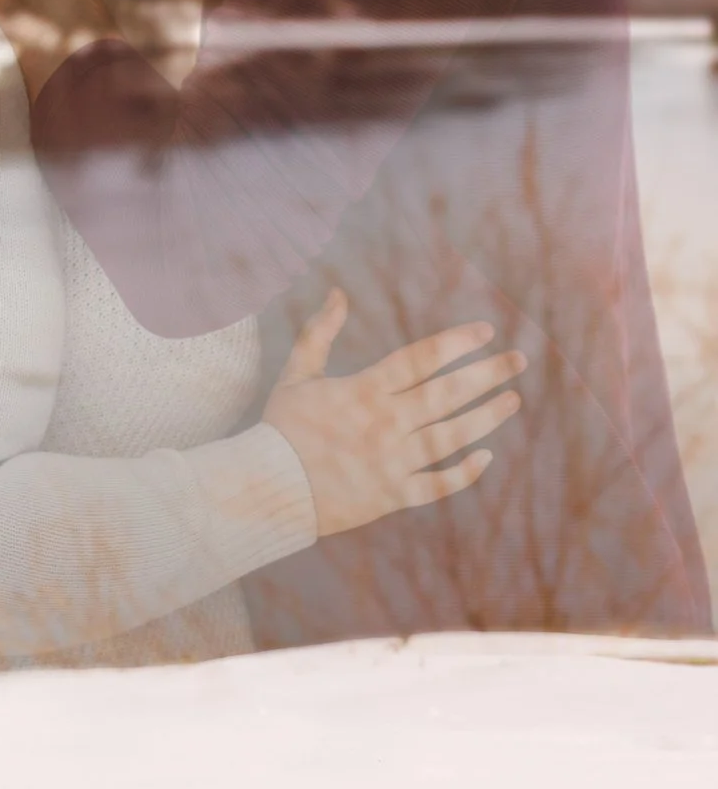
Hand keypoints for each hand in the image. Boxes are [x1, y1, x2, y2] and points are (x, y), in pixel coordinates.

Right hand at [263, 289, 525, 538]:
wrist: (268, 487)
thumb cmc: (282, 427)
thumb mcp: (296, 374)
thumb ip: (318, 333)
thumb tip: (337, 293)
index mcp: (363, 391)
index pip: (420, 359)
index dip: (456, 342)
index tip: (487, 331)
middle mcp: (385, 424)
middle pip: (448, 393)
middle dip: (487, 373)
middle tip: (519, 360)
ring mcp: (393, 461)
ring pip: (453, 436)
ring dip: (488, 416)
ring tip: (512, 400)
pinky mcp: (393, 495)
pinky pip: (439, 484)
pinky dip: (466, 472)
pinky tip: (486, 456)